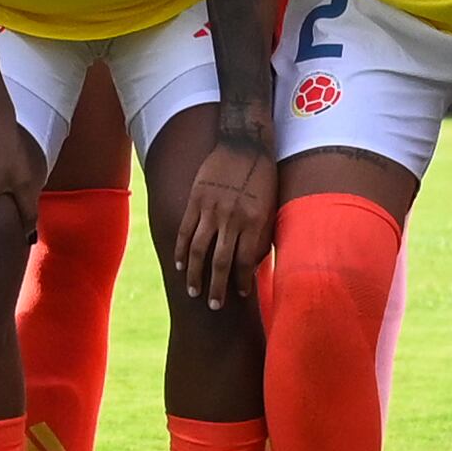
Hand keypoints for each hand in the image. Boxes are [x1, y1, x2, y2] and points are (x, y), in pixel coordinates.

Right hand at [174, 132, 277, 310]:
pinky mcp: (196, 200)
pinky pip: (186, 231)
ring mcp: (211, 209)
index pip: (245, 262)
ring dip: (195, 274)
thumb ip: (261, 235)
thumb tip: (255, 263)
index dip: (242, 282)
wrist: (244, 145)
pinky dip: (182, 250)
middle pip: (220, 262)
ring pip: (199, 250)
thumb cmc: (263, 178)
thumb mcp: (270, 208)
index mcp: (253, 221)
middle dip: (216, 288)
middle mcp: (231, 218)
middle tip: (214, 306)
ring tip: (193, 291)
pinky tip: (181, 265)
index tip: (241, 294)